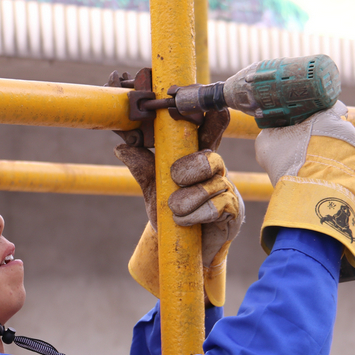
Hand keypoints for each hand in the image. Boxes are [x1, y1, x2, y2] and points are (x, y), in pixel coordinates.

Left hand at [115, 110, 243, 306]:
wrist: (185, 251)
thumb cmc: (174, 214)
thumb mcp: (152, 190)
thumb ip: (142, 167)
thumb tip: (122, 145)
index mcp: (196, 157)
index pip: (203, 129)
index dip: (203, 114)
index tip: (188, 103)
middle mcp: (214, 169)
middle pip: (209, 154)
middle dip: (191, 166)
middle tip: (175, 177)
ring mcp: (225, 189)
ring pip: (209, 182)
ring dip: (186, 200)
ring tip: (176, 211)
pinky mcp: (232, 210)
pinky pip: (216, 205)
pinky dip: (196, 215)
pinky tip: (187, 222)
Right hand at [255, 101, 354, 266]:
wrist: (314, 193)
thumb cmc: (290, 163)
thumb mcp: (267, 143)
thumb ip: (271, 132)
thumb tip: (271, 132)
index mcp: (327, 113)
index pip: (327, 107)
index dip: (317, 117)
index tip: (307, 128)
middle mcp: (348, 126)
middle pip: (336, 132)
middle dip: (324, 142)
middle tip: (308, 157)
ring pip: (345, 151)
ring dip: (334, 159)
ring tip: (318, 175)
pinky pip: (354, 168)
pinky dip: (344, 174)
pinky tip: (329, 184)